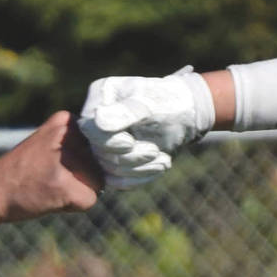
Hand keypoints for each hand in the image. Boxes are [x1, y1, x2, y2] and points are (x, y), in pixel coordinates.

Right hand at [0, 110, 101, 230]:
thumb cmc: (23, 170)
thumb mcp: (50, 144)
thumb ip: (81, 146)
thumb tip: (121, 161)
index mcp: (67, 120)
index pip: (103, 142)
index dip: (88, 158)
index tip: (62, 163)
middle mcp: (70, 135)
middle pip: (103, 162)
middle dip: (84, 176)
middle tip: (52, 176)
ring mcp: (69, 160)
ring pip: (99, 182)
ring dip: (80, 191)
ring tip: (50, 186)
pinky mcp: (67, 186)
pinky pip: (90, 200)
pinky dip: (74, 205)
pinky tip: (50, 197)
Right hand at [79, 69, 214, 188]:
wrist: (187, 115)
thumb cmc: (171, 102)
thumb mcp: (152, 104)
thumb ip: (127, 112)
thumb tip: (98, 120)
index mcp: (101, 96)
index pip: (90, 128)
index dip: (108, 141)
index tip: (130, 143)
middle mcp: (97, 119)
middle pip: (99, 152)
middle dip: (130, 157)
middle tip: (155, 151)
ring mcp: (104, 141)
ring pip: (109, 168)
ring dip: (138, 169)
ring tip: (163, 160)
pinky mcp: (114, 159)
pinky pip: (117, 180)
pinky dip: (139, 178)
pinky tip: (159, 167)